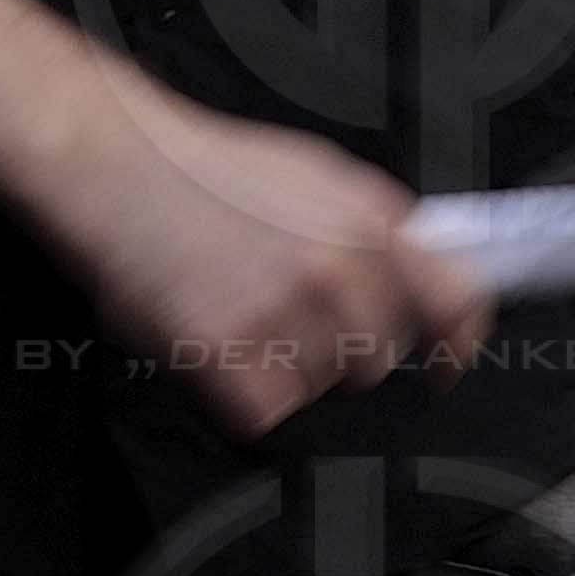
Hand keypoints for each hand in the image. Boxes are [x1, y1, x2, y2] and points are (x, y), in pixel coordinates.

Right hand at [33, 91, 492, 437]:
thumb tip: (422, 274)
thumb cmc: (207, 167)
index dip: (457, 343)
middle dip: (338, 346)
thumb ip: (375, 228)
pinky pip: (262, 412)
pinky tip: (213, 336)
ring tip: (237, 308)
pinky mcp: (229, 357)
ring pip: (316, 388)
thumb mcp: (315, 172)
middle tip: (284, 307)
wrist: (117, 163)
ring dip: (283, 367)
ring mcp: (285, 316)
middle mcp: (340, 272)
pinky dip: (237, 390)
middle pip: (376, 360)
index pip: (455, 303)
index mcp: (371, 222)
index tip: (446, 364)